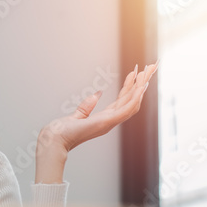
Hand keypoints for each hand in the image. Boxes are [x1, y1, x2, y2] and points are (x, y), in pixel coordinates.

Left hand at [34, 63, 156, 183]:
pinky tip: (141, 87)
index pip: (123, 100)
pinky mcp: (108, 121)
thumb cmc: (64, 131)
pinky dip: (135, 98)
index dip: (131, 86)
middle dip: (141, 84)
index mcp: (106, 118)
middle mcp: (112, 120)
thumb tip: (97, 93)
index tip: (135, 73)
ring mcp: (111, 121)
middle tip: (150, 68)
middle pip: (132, 100)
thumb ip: (88, 105)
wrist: (56, 139)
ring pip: (133, 102)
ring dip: (141, 87)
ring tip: (147, 72)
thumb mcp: (79, 114)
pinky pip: (126, 108)